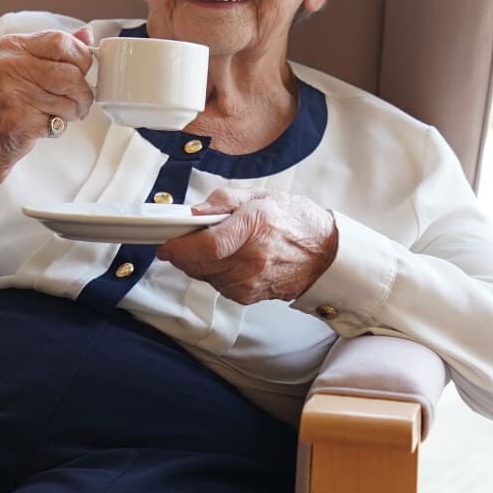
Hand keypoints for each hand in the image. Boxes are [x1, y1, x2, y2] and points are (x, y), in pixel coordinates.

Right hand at [0, 27, 94, 203]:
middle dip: (83, 91)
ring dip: (74, 111)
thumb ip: (56, 50)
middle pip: (70, 73)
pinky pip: (58, 121)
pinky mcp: (17, 118)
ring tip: (59, 113)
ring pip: (69, 100)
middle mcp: (8, 65)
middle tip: (80, 99)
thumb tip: (86, 35)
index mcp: (13, 46)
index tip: (82, 70)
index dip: (81, 57)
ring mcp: (12, 92)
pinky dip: (59, 126)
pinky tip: (44, 123)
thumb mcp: (27, 65)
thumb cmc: (9, 99)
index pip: (60, 40)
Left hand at [155, 187, 338, 304]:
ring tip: (213, 245)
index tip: (165, 241)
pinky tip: (227, 259)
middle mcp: (251, 259)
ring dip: (199, 262)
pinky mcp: (249, 296)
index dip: (179, 246)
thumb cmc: (296, 221)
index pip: (205, 246)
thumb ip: (223, 201)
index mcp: (253, 227)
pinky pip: (218, 285)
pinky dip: (214, 272)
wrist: (326, 254)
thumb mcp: (260, 196)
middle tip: (183, 238)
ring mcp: (250, 282)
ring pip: (205, 276)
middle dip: (183, 252)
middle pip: (198, 264)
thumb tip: (195, 211)